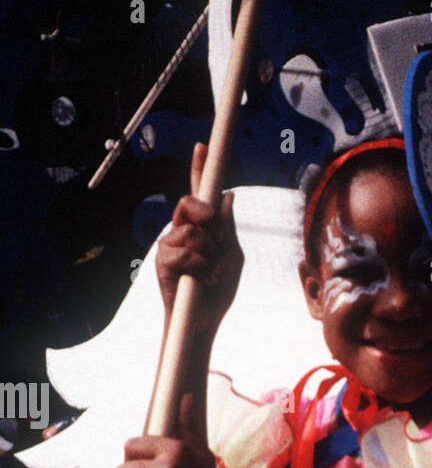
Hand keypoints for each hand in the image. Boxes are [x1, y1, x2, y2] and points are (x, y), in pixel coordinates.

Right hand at [156, 143, 243, 339]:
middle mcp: (182, 231)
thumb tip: (228, 195)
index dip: (199, 169)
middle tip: (218, 237)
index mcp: (200, 228)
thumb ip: (228, 227)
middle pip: (190, 203)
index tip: (203, 146)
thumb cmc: (218, 291)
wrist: (204, 321)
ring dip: (210, 253)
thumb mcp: (232, 255)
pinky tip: (204, 279)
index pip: (199, 193)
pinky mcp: (162, 261)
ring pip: (191, 230)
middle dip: (208, 216)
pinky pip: (185, 252)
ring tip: (213, 272)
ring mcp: (169, 245)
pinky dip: (201, 266)